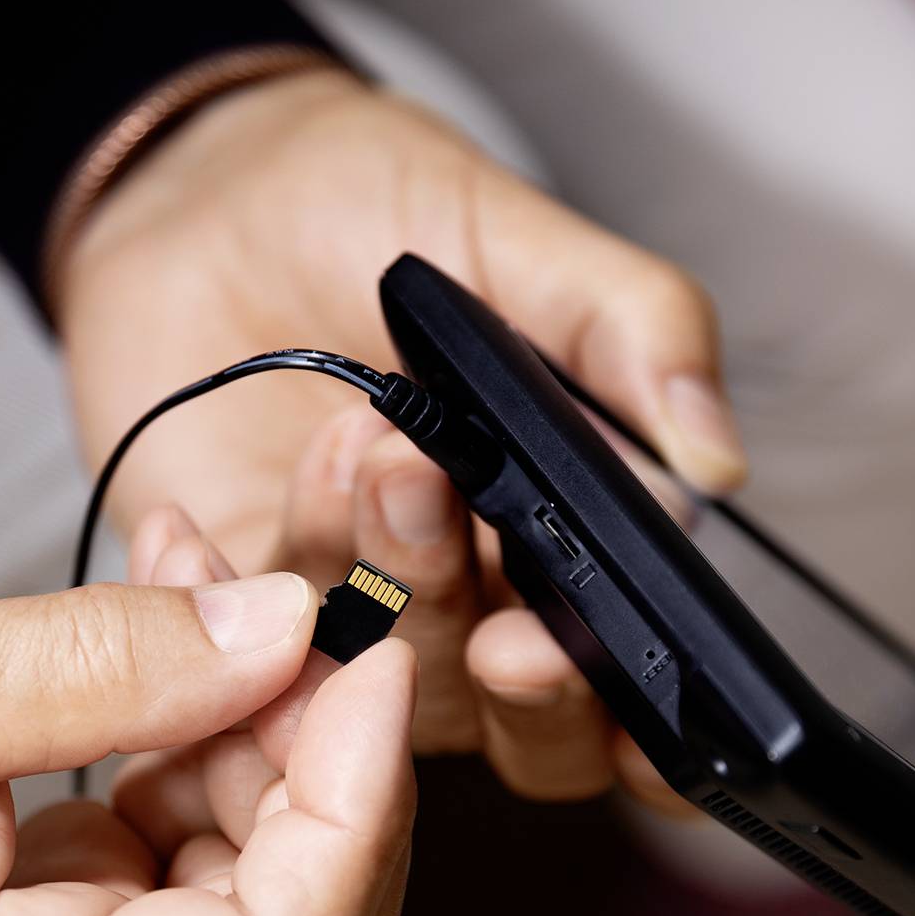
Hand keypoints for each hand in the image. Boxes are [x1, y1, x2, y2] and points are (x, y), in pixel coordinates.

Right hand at [0, 584, 415, 915]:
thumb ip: (116, 665)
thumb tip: (284, 633)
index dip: (360, 798)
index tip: (366, 656)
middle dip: (317, 773)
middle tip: (292, 621)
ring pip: (247, 915)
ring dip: (256, 752)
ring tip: (200, 598)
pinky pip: (174, 891)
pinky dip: (192, 771)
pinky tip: (161, 659)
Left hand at [59, 70, 741, 803]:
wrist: (201, 192)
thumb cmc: (367, 207)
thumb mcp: (518, 238)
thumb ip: (631, 331)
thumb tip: (712, 460)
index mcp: (583, 537)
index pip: (636, 685)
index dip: (629, 717)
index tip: (573, 651)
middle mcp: (485, 601)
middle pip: (526, 724)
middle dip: (497, 652)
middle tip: (465, 530)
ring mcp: (365, 617)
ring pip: (402, 680)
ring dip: (394, 565)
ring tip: (376, 436)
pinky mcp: (254, 608)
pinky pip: (273, 647)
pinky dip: (288, 567)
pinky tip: (308, 464)